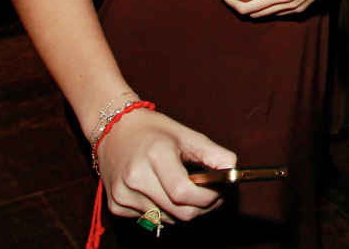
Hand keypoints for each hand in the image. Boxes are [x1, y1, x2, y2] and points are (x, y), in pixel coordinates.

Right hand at [96, 108, 234, 222]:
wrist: (114, 129)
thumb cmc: (154, 130)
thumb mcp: (187, 135)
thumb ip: (215, 155)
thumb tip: (233, 173)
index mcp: (155, 155)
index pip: (185, 192)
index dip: (208, 197)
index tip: (219, 192)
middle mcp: (135, 176)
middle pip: (179, 212)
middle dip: (202, 208)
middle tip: (212, 196)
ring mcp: (122, 193)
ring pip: (167, 219)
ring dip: (183, 210)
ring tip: (187, 190)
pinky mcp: (115, 205)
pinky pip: (151, 218)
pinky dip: (164, 210)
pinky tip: (163, 191)